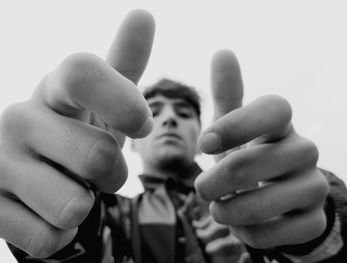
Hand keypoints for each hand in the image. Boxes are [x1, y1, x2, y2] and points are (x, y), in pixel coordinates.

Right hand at [0, 10, 154, 256]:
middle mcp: (20, 117)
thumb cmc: (80, 130)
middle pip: (96, 155)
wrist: (36, 174)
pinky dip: (60, 232)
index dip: (124, 103)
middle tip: (101, 170)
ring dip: (85, 204)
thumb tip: (143, 14)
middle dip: (113, 174)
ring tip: (71, 189)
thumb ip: (125, 63)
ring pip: (73, 205)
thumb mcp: (104, 101)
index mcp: (54, 88)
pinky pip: (49, 236)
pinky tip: (47, 211)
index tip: (142, 124)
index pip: (85, 72)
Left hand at [195, 50, 328, 248]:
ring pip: (264, 202)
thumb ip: (228, 94)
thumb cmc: (249, 154)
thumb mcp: (234, 126)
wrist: (277, 195)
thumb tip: (223, 52)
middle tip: (200, 188)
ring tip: (218, 208)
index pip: (275, 109)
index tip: (205, 143)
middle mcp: (304, 150)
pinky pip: (273, 233)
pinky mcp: (313, 220)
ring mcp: (313, 186)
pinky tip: (241, 224)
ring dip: (228, 210)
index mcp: (282, 125)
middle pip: (255, 163)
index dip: (236, 125)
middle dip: (216, 181)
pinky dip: (247, 232)